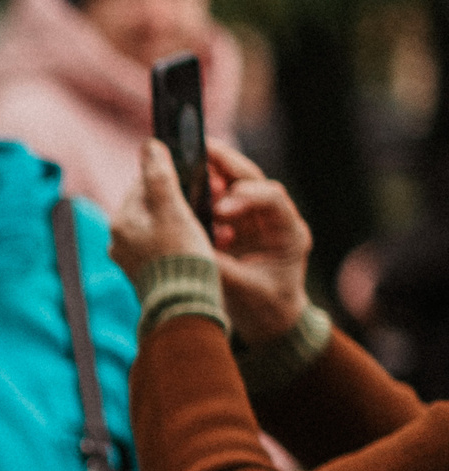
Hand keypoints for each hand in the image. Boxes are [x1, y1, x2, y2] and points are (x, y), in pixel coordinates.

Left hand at [107, 139, 214, 286]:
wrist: (183, 306)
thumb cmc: (180, 255)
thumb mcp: (173, 210)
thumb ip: (160, 176)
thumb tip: (149, 145)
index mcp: (121, 222)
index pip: (143, 185)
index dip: (172, 177)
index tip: (198, 178)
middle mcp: (119, 240)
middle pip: (153, 206)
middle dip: (181, 200)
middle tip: (211, 201)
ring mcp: (132, 259)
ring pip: (162, 225)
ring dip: (187, 220)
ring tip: (211, 224)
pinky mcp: (147, 273)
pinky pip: (166, 246)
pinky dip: (185, 240)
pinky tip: (205, 243)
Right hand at [203, 141, 312, 343]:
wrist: (271, 322)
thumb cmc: (265, 309)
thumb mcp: (244, 291)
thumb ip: (220, 269)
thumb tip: (191, 253)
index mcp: (289, 232)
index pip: (272, 198)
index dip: (245, 198)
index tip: (219, 211)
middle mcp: (274, 218)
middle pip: (252, 178)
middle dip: (227, 163)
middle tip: (202, 149)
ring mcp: (255, 218)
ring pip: (234, 183)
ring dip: (210, 173)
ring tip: (186, 163)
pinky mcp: (236, 224)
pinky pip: (217, 198)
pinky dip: (201, 193)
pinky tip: (182, 191)